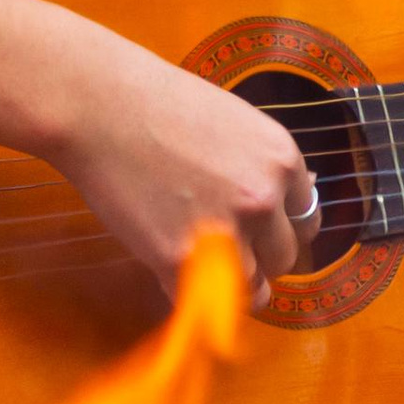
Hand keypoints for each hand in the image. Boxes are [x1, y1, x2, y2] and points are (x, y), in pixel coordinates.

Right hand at [37, 21, 317, 304]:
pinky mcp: (179, 261)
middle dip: (257, 256)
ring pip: (253, 290)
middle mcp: (264, 199)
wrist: (98, 105)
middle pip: (284, 258)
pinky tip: (169, 267)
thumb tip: (288, 197)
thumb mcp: (234, 121)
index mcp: (282, 160)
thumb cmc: (158, 103)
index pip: (305, 220)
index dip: (279, 228)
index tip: (260, 232)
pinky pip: (202, 301)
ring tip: (202, 266)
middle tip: (224, 246)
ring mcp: (225, 233)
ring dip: (231, 284)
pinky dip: (188, 290)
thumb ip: (263, 164)